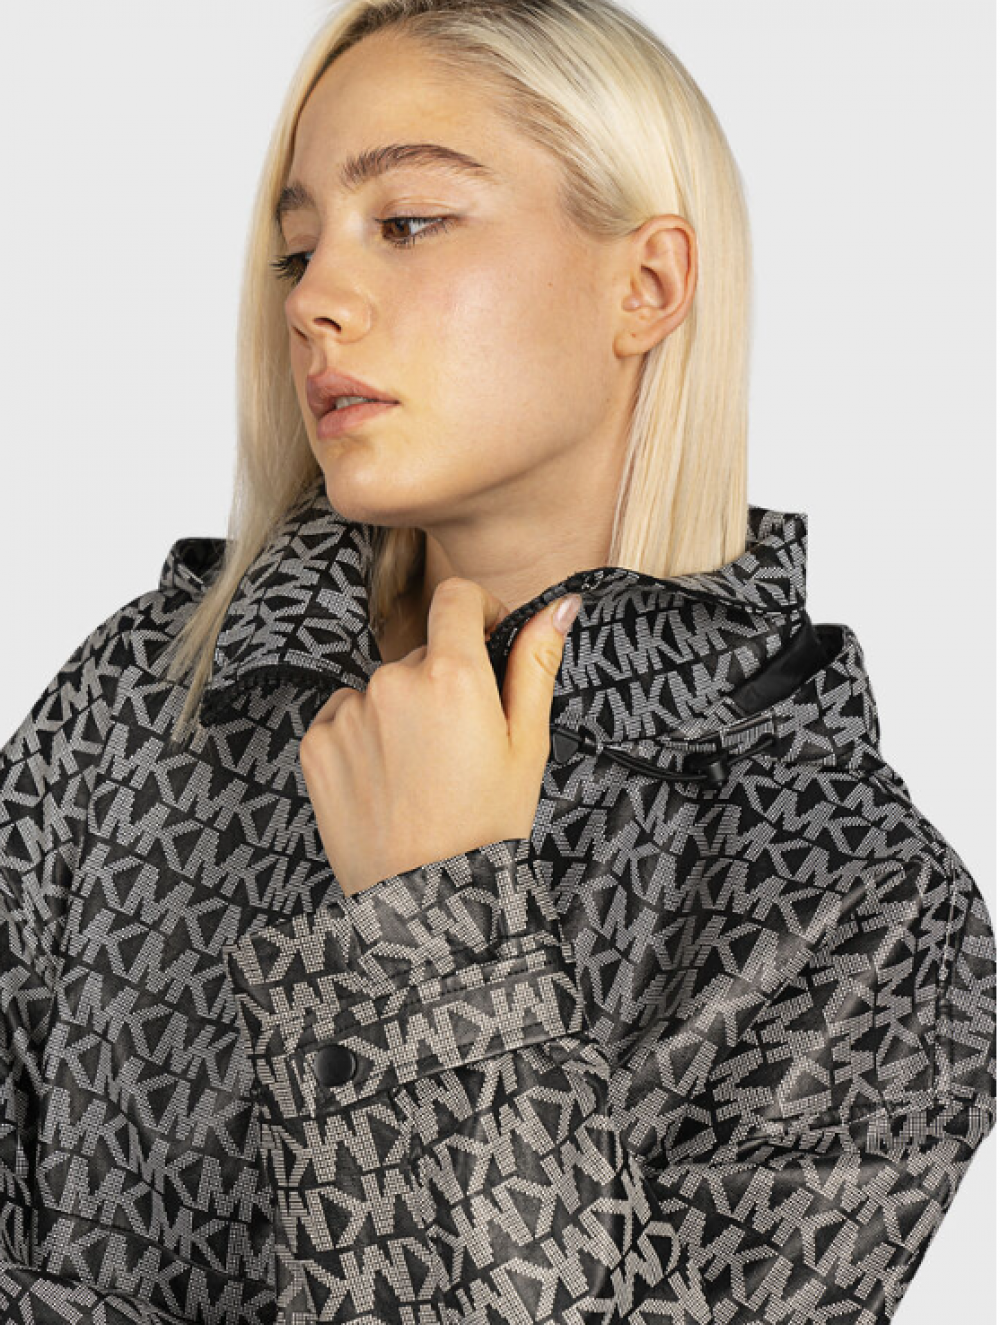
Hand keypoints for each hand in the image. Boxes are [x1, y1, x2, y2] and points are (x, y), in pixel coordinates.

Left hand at [298, 577, 580, 895]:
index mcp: (453, 676)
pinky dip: (364, 739)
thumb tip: (560, 605)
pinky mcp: (316, 744)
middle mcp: (393, 682)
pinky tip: (389, 782)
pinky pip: (344, 718)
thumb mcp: (529, 746)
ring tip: (423, 774)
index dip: (477, 611)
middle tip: (462, 745)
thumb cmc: (487, 829)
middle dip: (444, 682)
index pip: (456, 598)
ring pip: (383, 689)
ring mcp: (348, 713)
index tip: (486, 640)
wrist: (426, 903)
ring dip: (402, 713)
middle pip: (422, 653)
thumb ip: (536, 664)